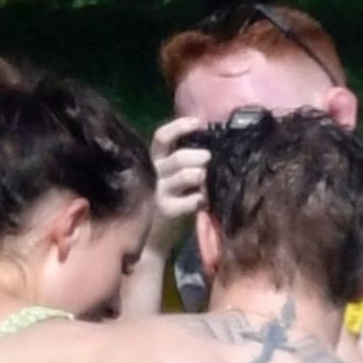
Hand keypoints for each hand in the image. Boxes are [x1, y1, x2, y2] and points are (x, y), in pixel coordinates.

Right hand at [147, 115, 209, 253]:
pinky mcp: (167, 211)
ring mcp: (159, 193)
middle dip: (199, 156)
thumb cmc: (168, 202)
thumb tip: (208, 147)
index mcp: (155, 161)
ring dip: (200, 175)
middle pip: (179, 157)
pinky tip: (203, 202)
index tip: (199, 123)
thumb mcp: (171, 178)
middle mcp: (154, 174)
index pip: (162, 137)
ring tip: (205, 180)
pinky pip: (190, 200)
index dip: (179, 127)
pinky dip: (201, 199)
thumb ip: (184, 163)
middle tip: (208, 161)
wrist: (153, 239)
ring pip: (185, 175)